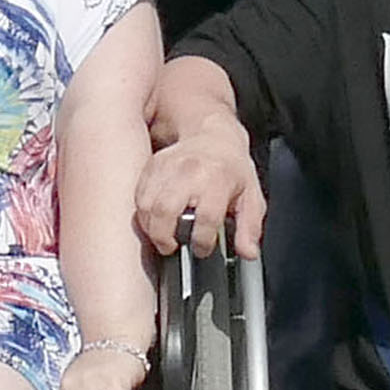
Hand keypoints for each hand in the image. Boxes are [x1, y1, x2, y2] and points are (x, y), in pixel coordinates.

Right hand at [135, 125, 262, 258]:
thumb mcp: (251, 197)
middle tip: (172, 247)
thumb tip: (248, 253)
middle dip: (165, 238)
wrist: (212, 136)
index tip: (202, 249)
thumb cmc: (231, 169)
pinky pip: (138, 197)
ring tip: (162, 237)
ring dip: (151, 228)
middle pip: (166, 211)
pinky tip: (155, 221)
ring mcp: (167, 168)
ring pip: (147, 206)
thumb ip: (249, 228)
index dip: (202, 241)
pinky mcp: (151, 167)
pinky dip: (143, 214)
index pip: (206, 218)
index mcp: (218, 180)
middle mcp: (190, 172)